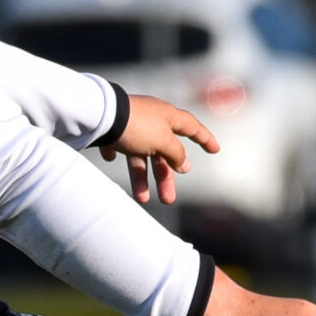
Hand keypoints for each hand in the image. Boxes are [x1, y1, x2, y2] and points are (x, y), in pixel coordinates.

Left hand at [98, 94, 218, 206]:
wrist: (99, 115)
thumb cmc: (136, 126)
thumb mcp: (163, 142)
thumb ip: (176, 154)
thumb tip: (184, 163)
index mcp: (168, 116)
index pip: (192, 128)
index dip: (205, 139)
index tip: (215, 150)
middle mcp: (151, 119)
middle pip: (164, 152)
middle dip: (166, 177)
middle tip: (168, 199)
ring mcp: (131, 124)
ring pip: (141, 155)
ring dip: (142, 178)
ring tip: (142, 199)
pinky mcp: (112, 129)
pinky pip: (118, 145)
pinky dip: (116, 154)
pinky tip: (110, 157)